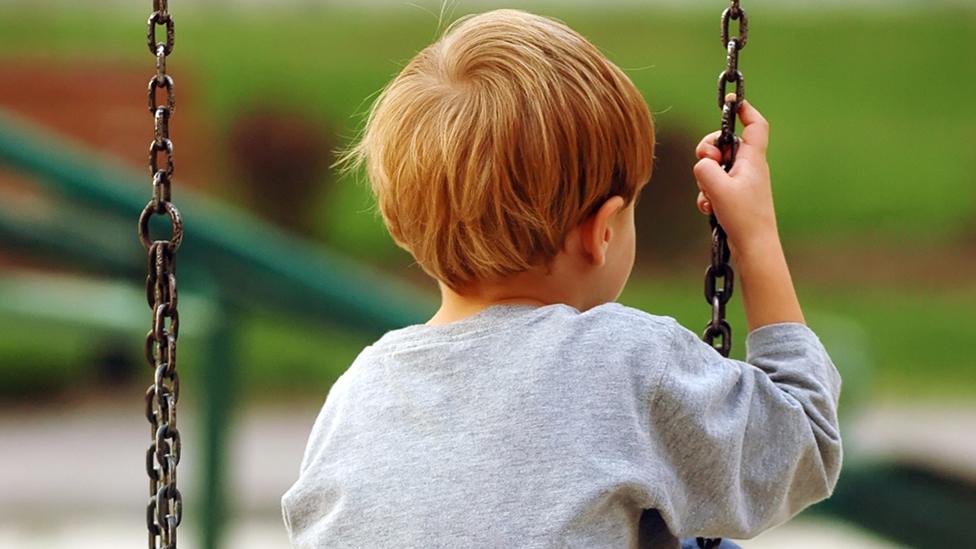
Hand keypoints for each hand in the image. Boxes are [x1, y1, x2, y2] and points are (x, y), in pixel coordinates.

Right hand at [693, 100, 776, 255]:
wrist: (755, 247)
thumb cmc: (743, 217)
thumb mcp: (717, 188)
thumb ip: (704, 169)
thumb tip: (701, 164)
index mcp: (752, 159)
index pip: (754, 125)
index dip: (745, 111)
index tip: (732, 103)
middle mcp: (749, 167)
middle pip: (725, 144)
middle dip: (708, 152)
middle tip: (706, 164)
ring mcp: (742, 183)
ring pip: (716, 167)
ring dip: (705, 179)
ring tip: (710, 197)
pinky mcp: (735, 197)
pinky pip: (714, 186)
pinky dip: (707, 194)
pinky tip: (709, 209)